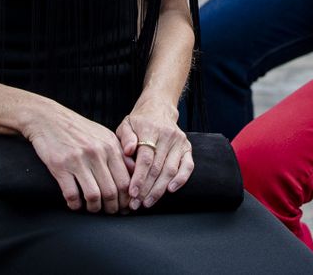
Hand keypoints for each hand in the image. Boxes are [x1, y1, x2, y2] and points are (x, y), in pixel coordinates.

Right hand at [25, 103, 131, 213]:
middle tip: (110, 213)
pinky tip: (75, 204)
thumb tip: (135, 173)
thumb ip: (120, 153)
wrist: (48, 118)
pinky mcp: (60, 166)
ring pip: (93, 196)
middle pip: (111, 191)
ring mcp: (78, 160)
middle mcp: (97, 153)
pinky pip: (71, 194)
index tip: (125, 207)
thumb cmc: (79, 129)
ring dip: (94, 209)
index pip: (125, 180)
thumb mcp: (104, 136)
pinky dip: (75, 205)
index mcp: (110, 146)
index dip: (127, 199)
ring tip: (93, 209)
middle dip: (112, 208)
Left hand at [117, 96, 192, 210]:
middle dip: (147, 189)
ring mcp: (179, 141)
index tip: (132, 193)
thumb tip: (128, 151)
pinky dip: (181, 180)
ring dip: (159, 189)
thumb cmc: (139, 121)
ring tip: (148, 202)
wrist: (159, 108)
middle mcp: (167, 135)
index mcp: (150, 129)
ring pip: (171, 170)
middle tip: (137, 204)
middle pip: (158, 167)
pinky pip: (188, 166)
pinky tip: (170, 190)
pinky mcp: (187, 147)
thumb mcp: (126, 124)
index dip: (139, 178)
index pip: (145, 158)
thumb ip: (125, 138)